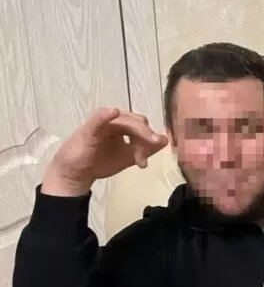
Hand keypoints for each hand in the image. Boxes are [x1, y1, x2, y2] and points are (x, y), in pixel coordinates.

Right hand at [42, 107, 167, 195]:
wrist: (76, 174)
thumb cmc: (100, 161)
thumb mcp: (128, 157)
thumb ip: (146, 149)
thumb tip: (165, 140)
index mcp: (124, 125)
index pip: (142, 127)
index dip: (147, 143)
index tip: (143, 164)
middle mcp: (114, 121)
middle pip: (137, 122)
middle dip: (144, 140)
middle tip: (141, 160)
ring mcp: (102, 123)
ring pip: (124, 120)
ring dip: (136, 132)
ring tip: (140, 148)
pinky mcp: (89, 128)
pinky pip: (98, 118)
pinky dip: (106, 114)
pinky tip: (113, 112)